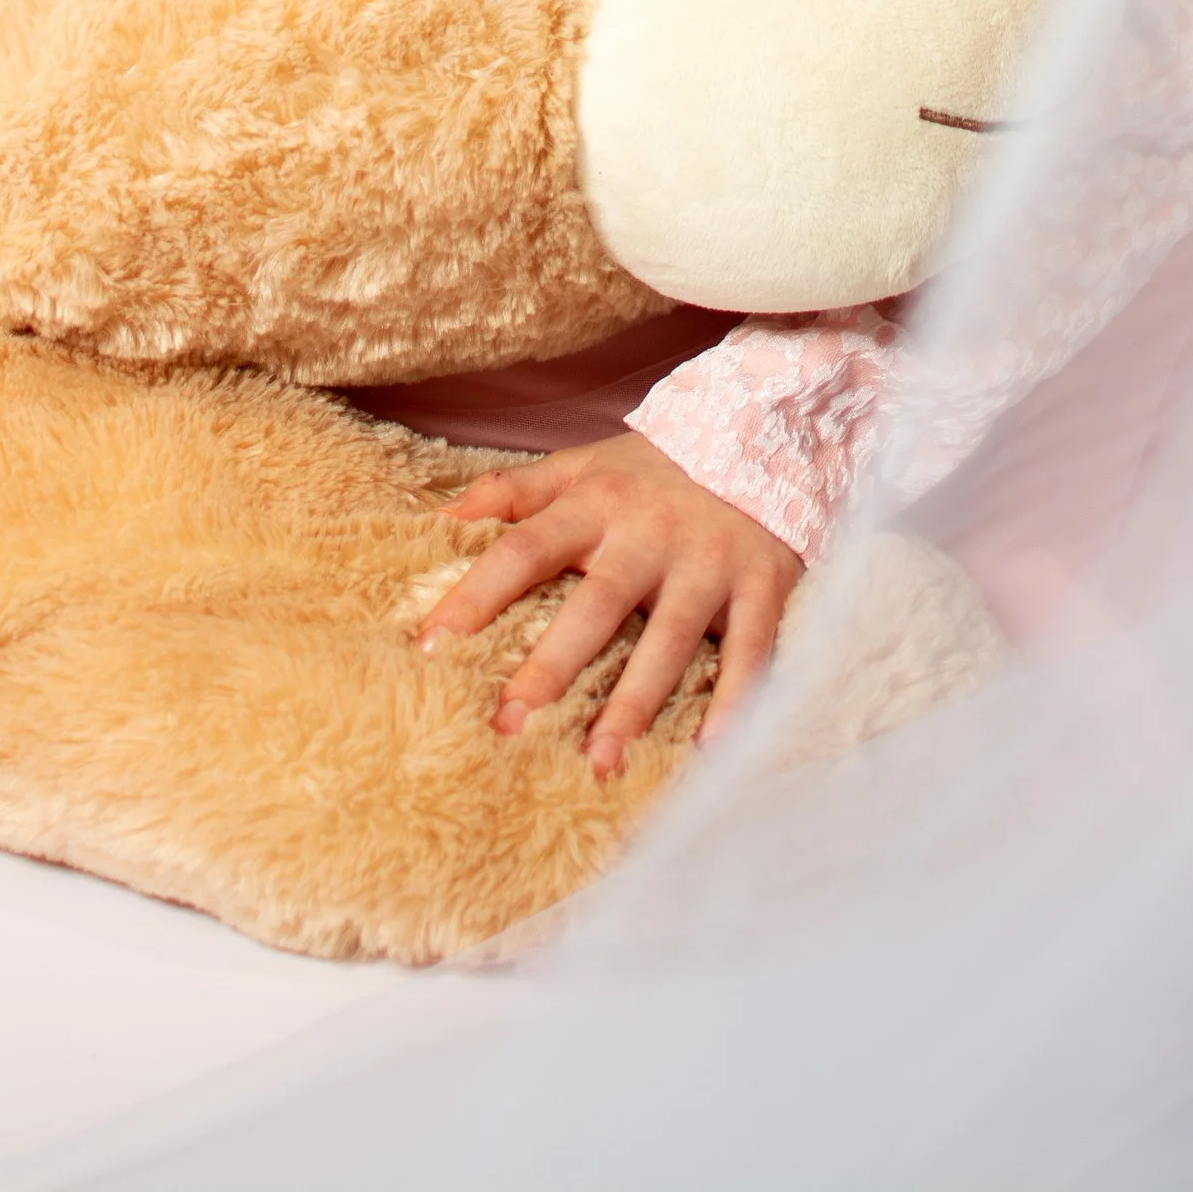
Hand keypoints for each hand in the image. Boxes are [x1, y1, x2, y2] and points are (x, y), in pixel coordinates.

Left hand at [416, 433, 802, 775]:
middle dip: (552, 666)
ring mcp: (709, 562)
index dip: (475, 595)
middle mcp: (651, 535)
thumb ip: (516, 490)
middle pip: (595, 605)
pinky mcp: (762, 584)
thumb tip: (444, 519)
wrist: (763, 430)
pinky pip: (750, 650)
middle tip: (510, 725)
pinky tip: (711, 751)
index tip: (429, 647)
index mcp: (598, 504)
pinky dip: (735, 700)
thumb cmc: (657, 467)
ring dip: (635, 704)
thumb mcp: (586, 463)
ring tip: (599, 762)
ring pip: (667, 640)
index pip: (524, 549)